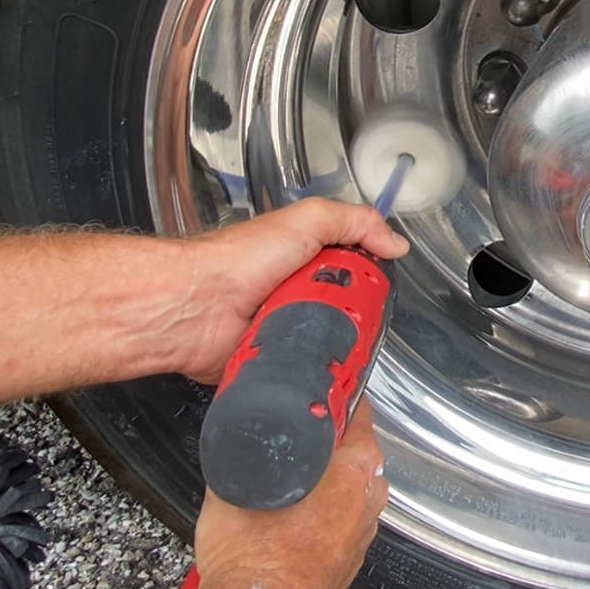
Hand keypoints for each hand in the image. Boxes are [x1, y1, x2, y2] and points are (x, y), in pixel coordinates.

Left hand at [178, 199, 409, 383]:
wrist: (195, 306)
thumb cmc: (235, 260)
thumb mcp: (307, 220)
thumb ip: (354, 221)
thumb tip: (394, 241)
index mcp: (309, 256)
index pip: (358, 267)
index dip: (372, 276)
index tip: (377, 280)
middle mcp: (299, 290)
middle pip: (351, 308)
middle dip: (355, 312)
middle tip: (347, 307)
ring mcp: (289, 325)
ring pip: (333, 341)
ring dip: (335, 341)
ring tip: (326, 332)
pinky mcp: (277, 357)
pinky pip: (309, 368)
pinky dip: (313, 367)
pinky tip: (313, 357)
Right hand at [192, 401, 387, 588]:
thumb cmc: (254, 560)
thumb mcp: (240, 481)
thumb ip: (247, 443)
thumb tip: (237, 421)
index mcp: (357, 467)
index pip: (357, 408)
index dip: (333, 395)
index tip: (318, 392)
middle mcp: (369, 495)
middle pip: (355, 445)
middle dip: (327, 439)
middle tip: (295, 438)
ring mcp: (364, 526)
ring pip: (350, 481)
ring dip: (325, 476)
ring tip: (292, 480)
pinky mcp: (351, 552)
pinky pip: (343, 513)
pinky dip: (324, 508)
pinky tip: (296, 514)